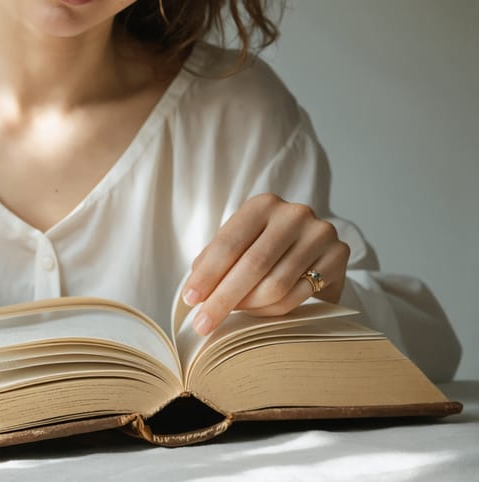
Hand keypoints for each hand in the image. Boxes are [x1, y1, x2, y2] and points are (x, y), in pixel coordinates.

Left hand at [182, 193, 349, 335]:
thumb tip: (195, 293)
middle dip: (223, 299)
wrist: (310, 248)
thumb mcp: (236, 245)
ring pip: (275, 286)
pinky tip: (258, 312)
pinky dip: (271, 311)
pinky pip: (296, 297)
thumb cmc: (262, 247)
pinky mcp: (337, 257)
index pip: (229, 244)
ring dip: (248, 307)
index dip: (207, 275)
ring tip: (233, 314)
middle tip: (203, 324)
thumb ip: (214, 262)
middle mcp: (294, 214)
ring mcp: (320, 234)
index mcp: (262, 204)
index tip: (190, 300)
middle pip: (252, 266)